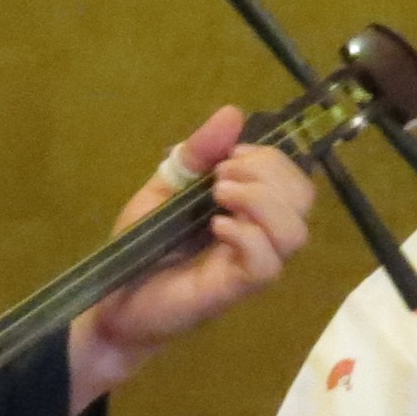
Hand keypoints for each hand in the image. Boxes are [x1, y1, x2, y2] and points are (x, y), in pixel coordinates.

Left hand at [68, 106, 314, 411]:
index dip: (269, 157)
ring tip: (217, 199)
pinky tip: (214, 227)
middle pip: (304, 198)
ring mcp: (250, 265)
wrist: (112, 303)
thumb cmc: (142, 248)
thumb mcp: (165, 189)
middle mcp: (260, 236)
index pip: (294, 177)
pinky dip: (245, 236)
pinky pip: (267, 264)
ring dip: (260, 201)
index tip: (226, 157)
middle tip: (219, 179)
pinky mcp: (234, 290)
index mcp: (250, 209)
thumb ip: (197, 154)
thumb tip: (233, 112)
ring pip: (295, 232)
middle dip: (266, 173)